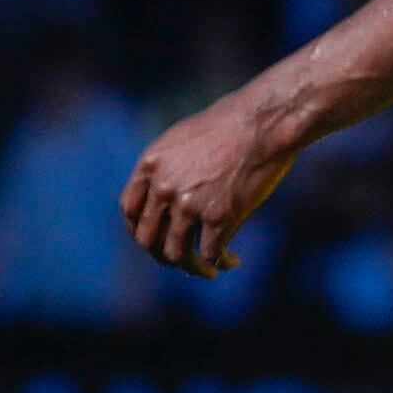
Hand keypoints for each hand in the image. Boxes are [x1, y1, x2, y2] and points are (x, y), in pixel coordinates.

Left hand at [122, 89, 297, 278]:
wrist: (263, 122)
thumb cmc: (230, 125)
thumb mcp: (182, 138)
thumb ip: (167, 167)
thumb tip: (163, 194)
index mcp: (150, 165)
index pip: (129, 209)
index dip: (139, 230)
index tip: (155, 239)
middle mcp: (163, 187)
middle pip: (148, 239)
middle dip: (162, 255)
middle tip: (180, 260)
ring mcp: (189, 204)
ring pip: (176, 254)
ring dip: (191, 267)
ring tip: (206, 270)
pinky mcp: (219, 217)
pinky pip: (210, 254)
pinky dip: (220, 263)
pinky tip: (231, 260)